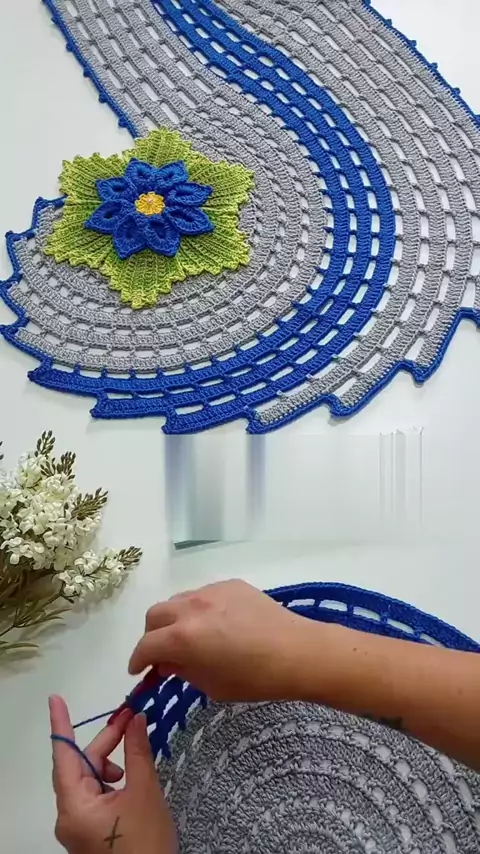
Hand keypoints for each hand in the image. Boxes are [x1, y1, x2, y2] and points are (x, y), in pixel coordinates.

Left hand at [49, 696, 176, 853]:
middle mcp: (69, 816)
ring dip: (111, 763)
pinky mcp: (91, 834)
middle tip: (130, 718)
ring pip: (90, 781)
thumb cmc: (145, 842)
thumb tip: (135, 720)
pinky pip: (96, 797)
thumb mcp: (145, 792)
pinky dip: (113, 782)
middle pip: (81, 767)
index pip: (63, 755)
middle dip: (105, 742)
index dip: (61, 725)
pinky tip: (132, 781)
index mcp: (74, 806)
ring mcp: (79, 827)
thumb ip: (137, 752)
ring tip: (136, 760)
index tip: (55, 699)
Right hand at [129, 579, 313, 701]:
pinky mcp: (231, 583)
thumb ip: (183, 670)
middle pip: (155, 615)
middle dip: (152, 635)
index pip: (146, 646)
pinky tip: (217, 624)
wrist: (296, 652)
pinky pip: (203, 594)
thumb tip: (167, 662)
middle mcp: (191, 608)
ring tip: (190, 635)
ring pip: (178, 600)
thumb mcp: (212, 685)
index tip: (139, 671)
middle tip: (162, 653)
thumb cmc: (255, 679)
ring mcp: (211, 591)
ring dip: (174, 618)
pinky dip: (199, 608)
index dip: (138, 661)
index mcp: (183, 637)